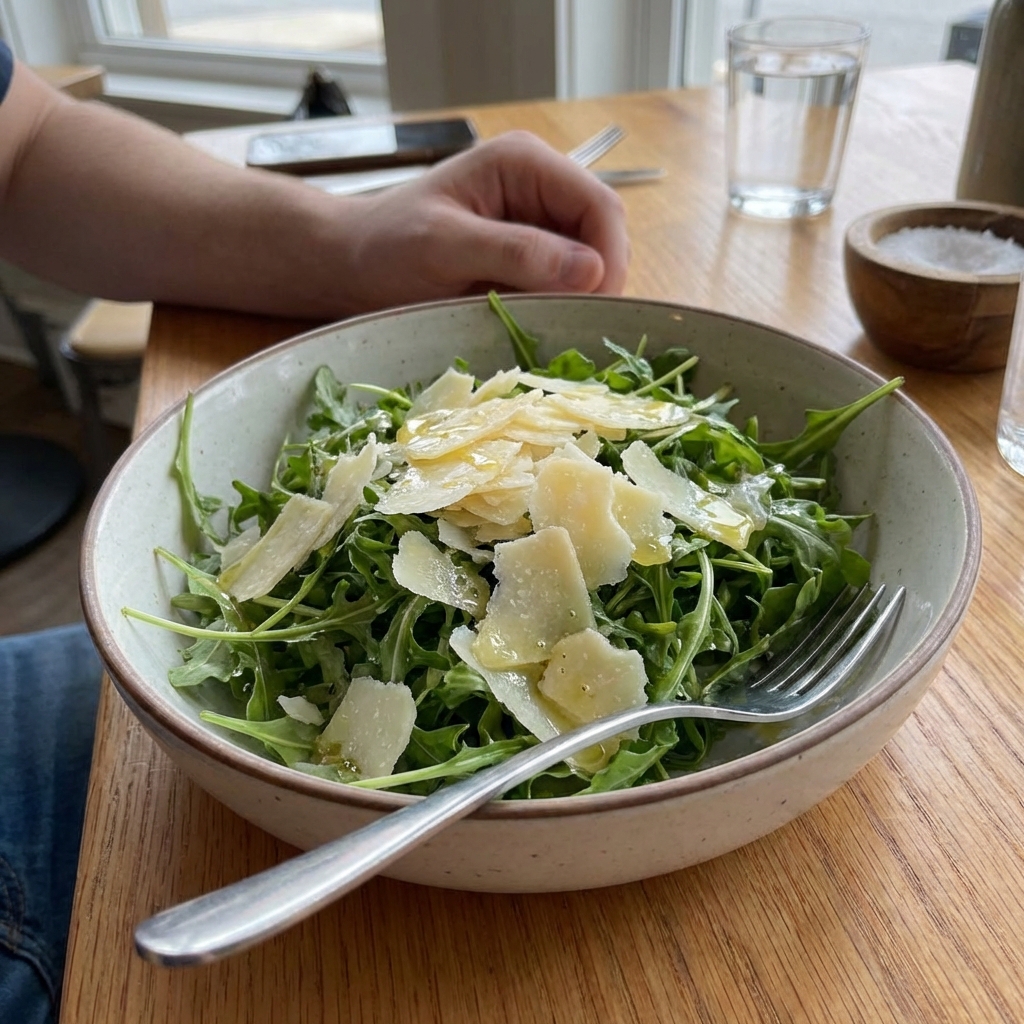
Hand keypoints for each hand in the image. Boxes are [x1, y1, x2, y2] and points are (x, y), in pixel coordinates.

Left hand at [338, 131, 629, 312]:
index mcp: (524, 163)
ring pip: (589, 265)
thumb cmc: (384, 247)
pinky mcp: (527, 258)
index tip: (593, 308)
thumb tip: (590, 271)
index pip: (600, 206)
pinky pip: (564, 285)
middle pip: (602, 236)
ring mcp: (536, 223)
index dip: (608, 259)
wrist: (349, 265)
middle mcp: (539, 186)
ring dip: (578, 300)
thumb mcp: (444, 247)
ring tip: (549, 330)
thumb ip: (515, 252)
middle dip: (596, 284)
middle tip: (572, 329)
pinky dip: (559, 309)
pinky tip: (536, 326)